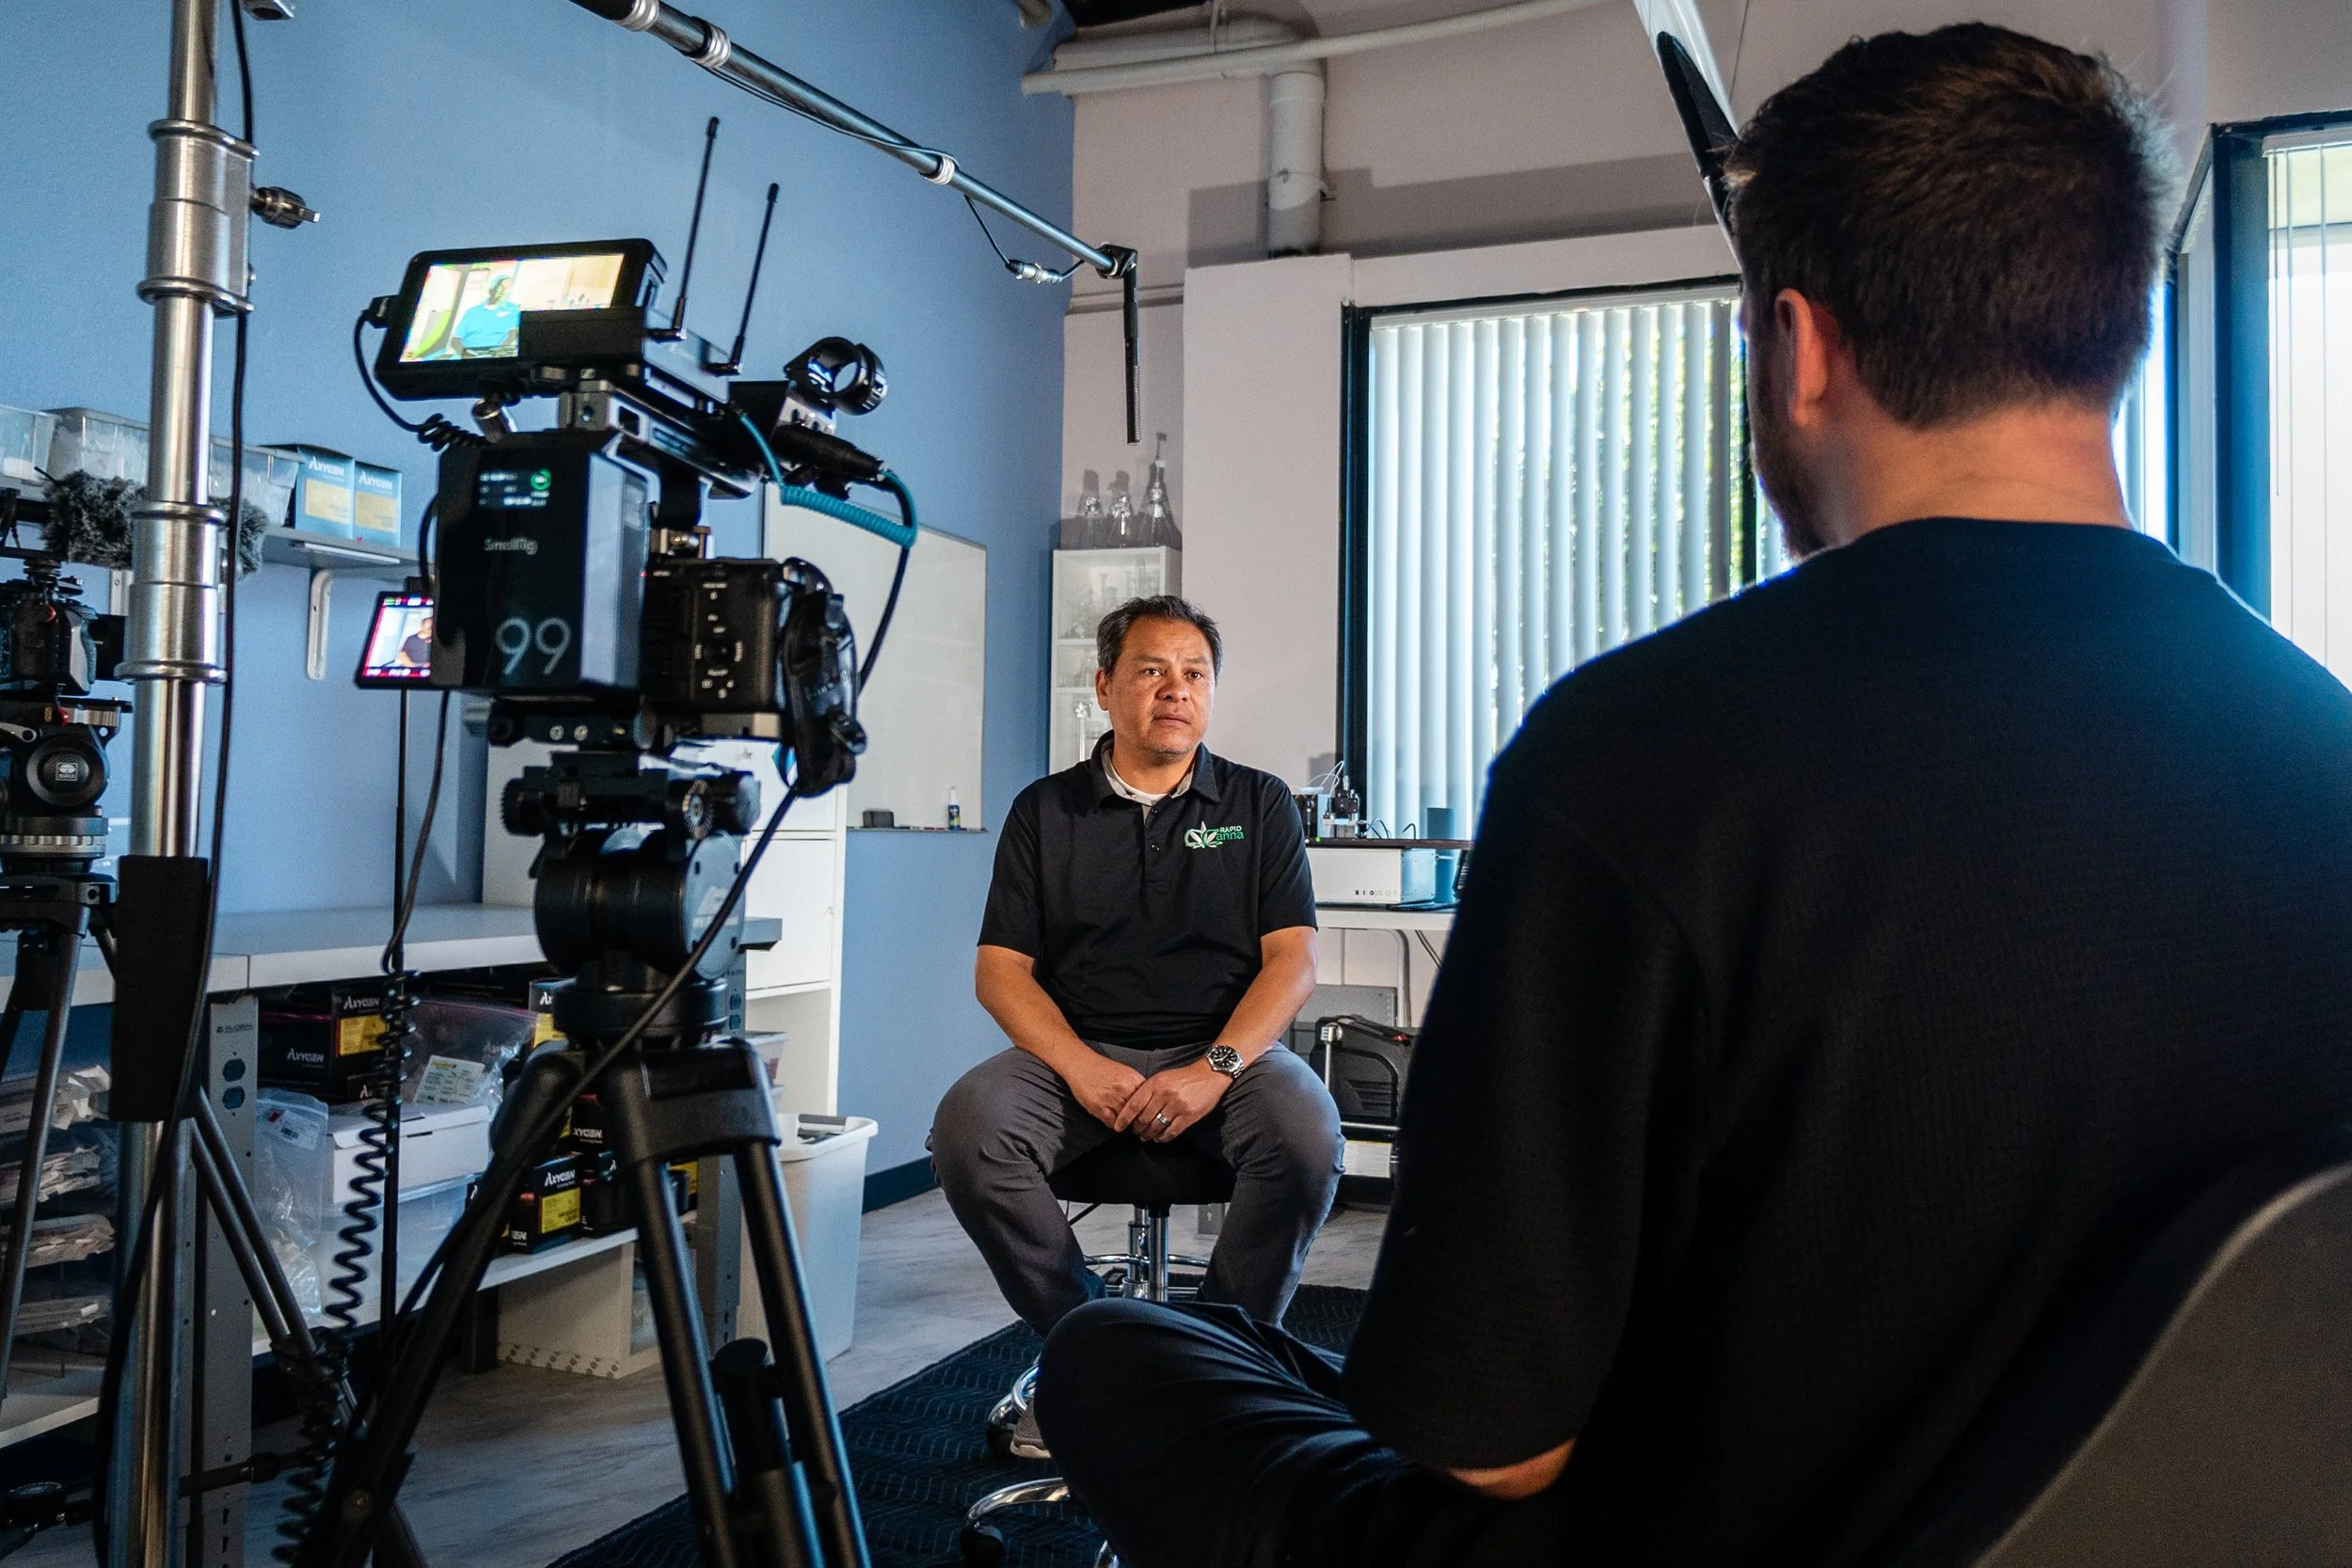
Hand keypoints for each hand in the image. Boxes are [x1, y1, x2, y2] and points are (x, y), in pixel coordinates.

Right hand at [1064, 1053, 1147, 1128]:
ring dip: (1126, 1123)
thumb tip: (1146, 1101)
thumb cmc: (1102, 1069)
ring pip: (1126, 1119)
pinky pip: (1112, 1123)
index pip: (1148, 1101)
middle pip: (1138, 1112)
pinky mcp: (1098, 1107)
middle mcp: (1123, 1089)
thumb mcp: (1125, 1072)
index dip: (1148, 1109)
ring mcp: (1111, 1099)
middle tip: (1137, 1123)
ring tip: (1125, 1123)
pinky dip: (1115, 1125)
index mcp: (1133, 1079)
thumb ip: (1136, 1086)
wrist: (1081, 1064)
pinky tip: (1114, 1122)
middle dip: (1138, 1118)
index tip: (1146, 1114)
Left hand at [1114, 1061, 1232, 1142]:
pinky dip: (1164, 1137)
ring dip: (1149, 1135)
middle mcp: (1164, 1095)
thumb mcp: (1162, 1078)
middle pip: (1144, 1118)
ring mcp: (1177, 1106)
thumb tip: (1132, 1108)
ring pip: (1157, 1127)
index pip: (1134, 1105)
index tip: (1118, 1127)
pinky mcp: (1189, 1116)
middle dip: (1137, 1129)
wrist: (1208, 1075)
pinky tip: (1160, 1138)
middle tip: (1135, 1132)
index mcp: (1155, 1084)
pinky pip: (1172, 1131)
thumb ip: (1148, 1091)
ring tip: (1146, 1137)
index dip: (1124, 1118)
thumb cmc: (1182, 1077)